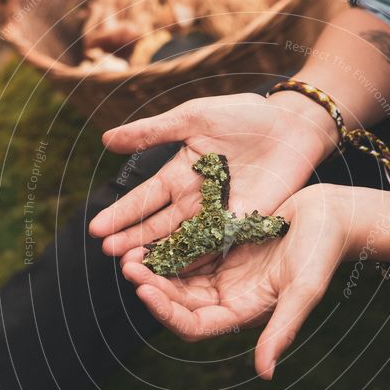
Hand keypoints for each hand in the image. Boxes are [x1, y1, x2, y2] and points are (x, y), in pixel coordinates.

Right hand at [88, 91, 337, 254]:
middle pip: (157, 225)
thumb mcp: (193, 118)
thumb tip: (105, 139)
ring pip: (181, 241)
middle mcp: (193, 200)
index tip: (97, 229)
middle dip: (132, 239)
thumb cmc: (244, 115)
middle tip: (108, 253)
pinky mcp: (241, 226)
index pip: (144, 198)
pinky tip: (174, 274)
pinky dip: (194, 261)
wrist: (292, 125)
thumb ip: (152, 132)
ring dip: (157, 254)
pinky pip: (214, 247)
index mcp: (179, 173)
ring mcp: (216, 216)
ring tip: (132, 267)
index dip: (122, 214)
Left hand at [119, 184, 360, 379]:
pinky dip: (169, 246)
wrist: (333, 213)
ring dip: (155, 268)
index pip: (195, 325)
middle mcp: (230, 296)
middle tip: (129, 265)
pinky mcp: (223, 244)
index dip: (167, 312)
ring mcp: (225, 271)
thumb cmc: (323, 251)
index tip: (145, 290)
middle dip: (152, 287)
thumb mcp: (304, 290)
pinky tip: (151, 234)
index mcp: (244, 313)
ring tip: (131, 251)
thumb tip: (265, 374)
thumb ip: (283, 331)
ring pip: (179, 277)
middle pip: (179, 302)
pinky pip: (188, 250)